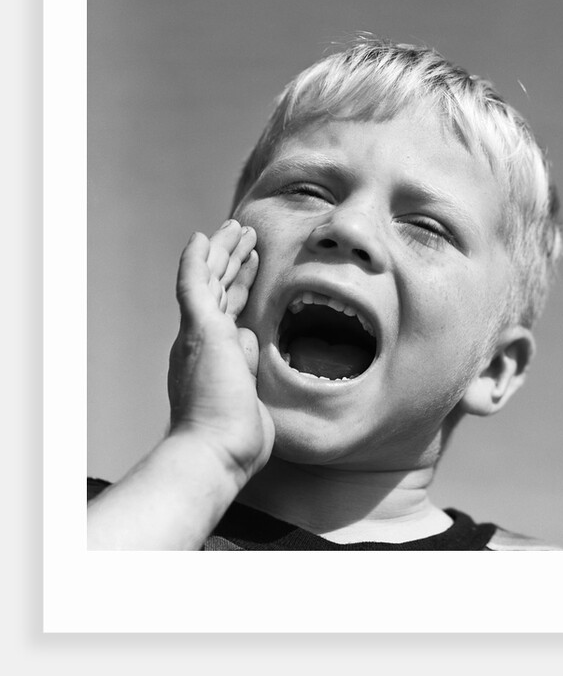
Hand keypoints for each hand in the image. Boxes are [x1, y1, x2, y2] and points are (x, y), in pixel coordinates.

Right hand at [168, 220, 274, 484]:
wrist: (214, 454)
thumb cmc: (234, 439)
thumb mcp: (251, 395)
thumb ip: (249, 365)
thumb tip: (250, 337)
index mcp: (214, 357)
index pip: (228, 310)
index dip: (239, 284)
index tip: (250, 264)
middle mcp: (201, 342)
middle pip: (218, 288)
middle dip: (232, 260)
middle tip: (244, 234)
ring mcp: (199, 334)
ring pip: (209, 279)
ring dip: (225, 250)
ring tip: (239, 226)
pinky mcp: (201, 330)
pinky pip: (194, 284)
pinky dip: (197, 259)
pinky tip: (203, 236)